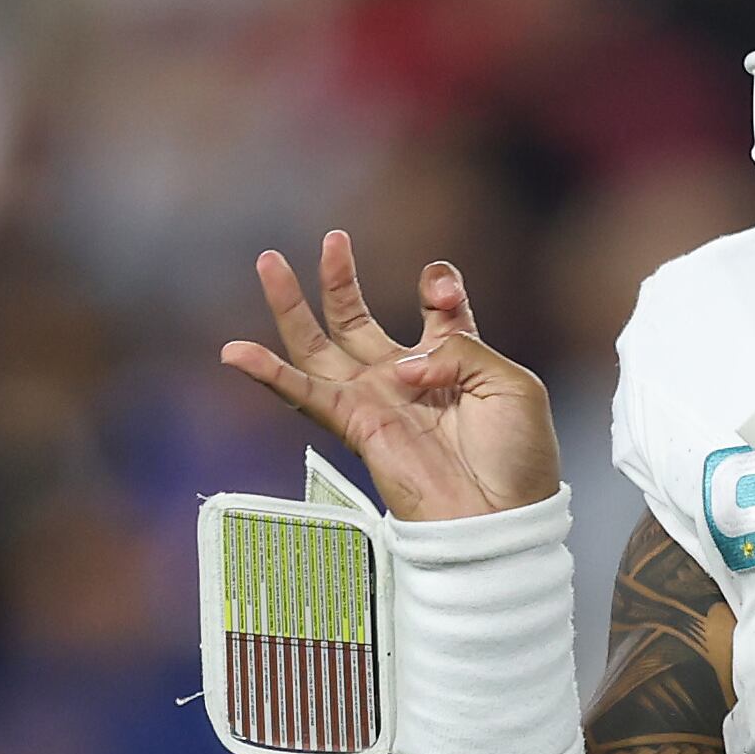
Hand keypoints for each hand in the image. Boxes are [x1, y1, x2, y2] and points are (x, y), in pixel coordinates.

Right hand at [220, 233, 559, 520]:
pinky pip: (303, 394)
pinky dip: (268, 374)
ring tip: (269, 261)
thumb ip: (460, 346)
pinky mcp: (356, 426)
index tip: (440, 291)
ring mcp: (377, 400)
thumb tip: (405, 362)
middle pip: (358, 320)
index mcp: (457, 360)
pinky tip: (236, 351)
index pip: (438, 308)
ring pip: (318, 347)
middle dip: (342, 279)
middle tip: (334, 239)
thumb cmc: (518, 457)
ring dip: (290, 306)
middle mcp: (410, 377)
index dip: (440, 288)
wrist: (502, 515)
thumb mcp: (511, 383)